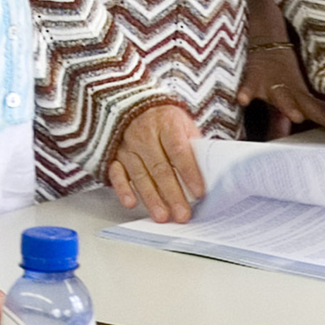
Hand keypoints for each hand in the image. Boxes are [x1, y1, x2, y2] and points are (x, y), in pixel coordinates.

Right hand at [107, 105, 205, 222]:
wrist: (137, 107)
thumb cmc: (166, 121)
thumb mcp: (185, 125)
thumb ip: (194, 146)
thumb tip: (210, 172)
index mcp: (167, 124)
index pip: (179, 151)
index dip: (189, 172)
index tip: (199, 192)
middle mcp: (144, 135)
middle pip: (160, 168)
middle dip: (172, 194)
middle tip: (182, 214)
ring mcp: (128, 146)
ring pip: (140, 175)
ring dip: (152, 198)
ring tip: (162, 216)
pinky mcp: (115, 156)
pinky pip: (117, 175)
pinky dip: (123, 189)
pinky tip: (131, 203)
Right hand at [236, 46, 324, 138]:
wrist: (266, 41)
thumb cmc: (278, 73)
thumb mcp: (286, 94)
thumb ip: (289, 117)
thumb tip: (298, 137)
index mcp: (298, 94)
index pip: (318, 108)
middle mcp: (288, 90)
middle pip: (306, 104)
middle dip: (319, 114)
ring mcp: (271, 84)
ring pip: (281, 96)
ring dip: (288, 106)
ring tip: (296, 116)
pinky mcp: (253, 78)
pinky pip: (249, 86)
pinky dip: (246, 92)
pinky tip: (243, 100)